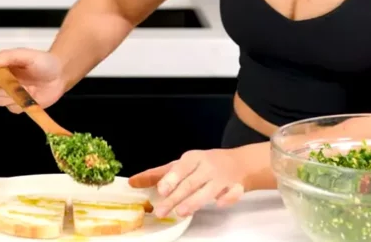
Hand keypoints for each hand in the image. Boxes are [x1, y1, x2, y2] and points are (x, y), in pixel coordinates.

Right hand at [0, 48, 65, 111]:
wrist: (60, 75)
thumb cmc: (44, 62)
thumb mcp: (27, 55)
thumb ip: (8, 56)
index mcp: (1, 66)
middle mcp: (3, 80)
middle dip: (3, 88)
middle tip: (19, 83)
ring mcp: (10, 93)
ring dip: (12, 97)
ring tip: (28, 88)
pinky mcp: (18, 105)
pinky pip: (12, 110)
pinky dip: (21, 105)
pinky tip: (31, 97)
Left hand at [128, 149, 245, 217]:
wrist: (237, 163)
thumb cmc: (203, 165)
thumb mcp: (181, 166)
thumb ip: (158, 175)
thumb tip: (133, 182)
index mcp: (192, 159)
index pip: (180, 168)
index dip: (170, 179)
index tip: (160, 190)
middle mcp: (207, 167)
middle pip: (190, 183)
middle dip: (176, 197)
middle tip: (162, 211)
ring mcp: (222, 177)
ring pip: (209, 190)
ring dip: (196, 200)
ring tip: (182, 212)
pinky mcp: (236, 187)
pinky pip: (233, 192)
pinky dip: (228, 197)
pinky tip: (219, 204)